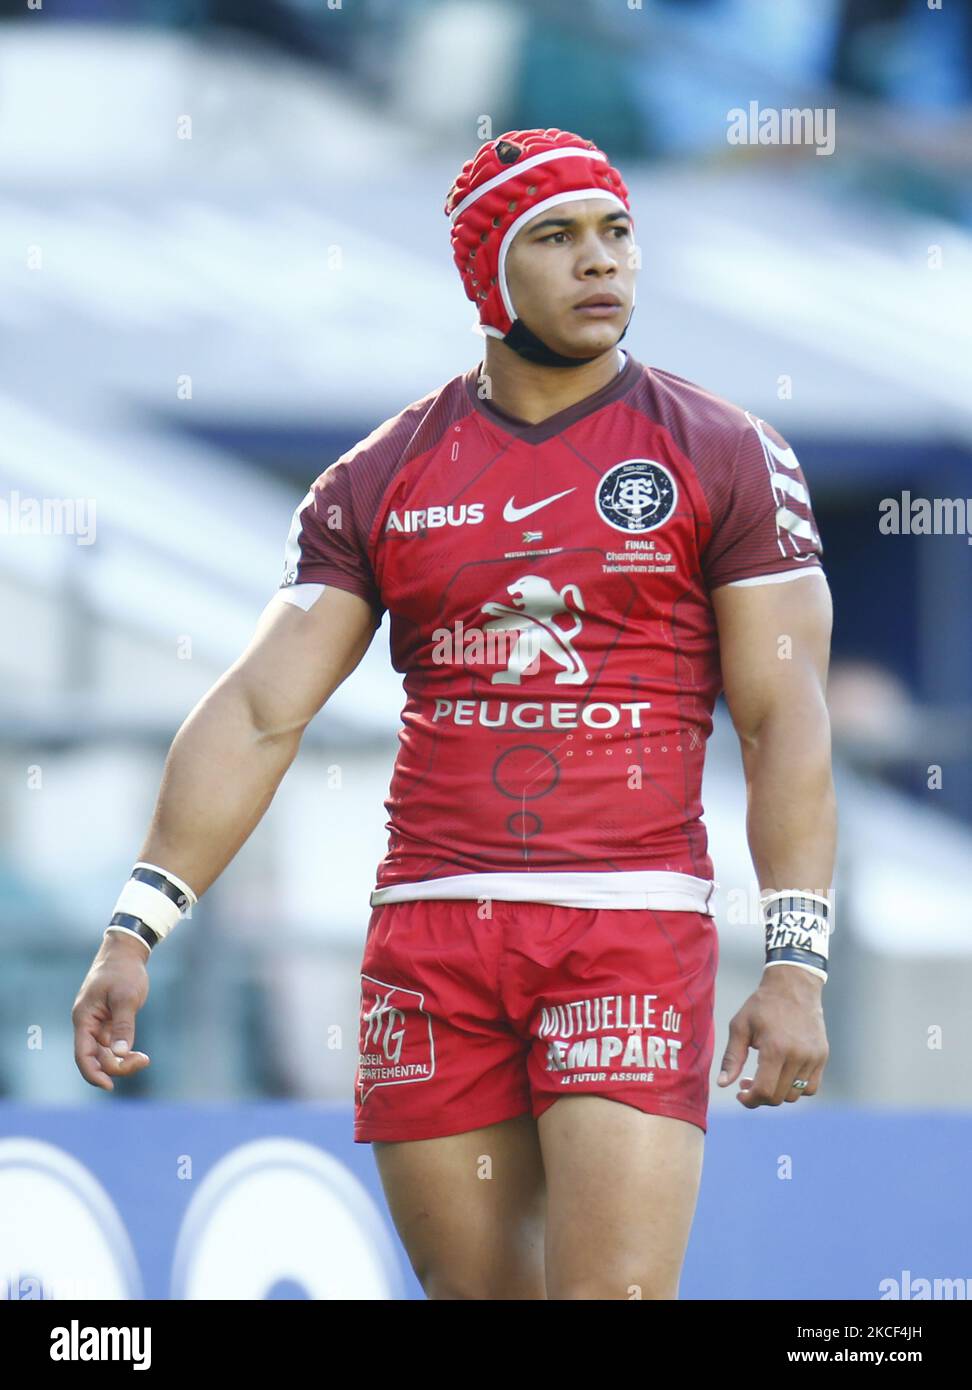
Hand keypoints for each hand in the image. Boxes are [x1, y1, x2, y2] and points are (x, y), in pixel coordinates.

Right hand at [72, 933, 151, 1090]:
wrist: (126, 952)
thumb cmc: (124, 971)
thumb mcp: (126, 997)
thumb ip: (124, 1025)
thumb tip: (121, 1053)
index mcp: (84, 1018)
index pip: (82, 1054)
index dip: (93, 1073)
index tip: (109, 1086)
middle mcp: (88, 1024)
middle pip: (96, 1058)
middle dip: (117, 1066)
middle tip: (143, 1060)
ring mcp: (98, 1024)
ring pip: (106, 1054)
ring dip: (122, 1061)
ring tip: (144, 1059)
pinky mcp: (110, 1022)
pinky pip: (113, 1045)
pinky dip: (125, 1052)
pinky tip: (139, 1054)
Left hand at [717, 965, 828, 1108]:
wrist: (793, 986)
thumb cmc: (762, 1005)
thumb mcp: (740, 1026)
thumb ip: (732, 1058)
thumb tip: (722, 1084)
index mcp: (775, 1048)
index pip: (764, 1091)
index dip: (750, 1100)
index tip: (740, 1094)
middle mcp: (798, 1056)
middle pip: (778, 1096)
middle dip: (760, 1097)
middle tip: (747, 1084)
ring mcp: (813, 1057)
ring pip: (795, 1095)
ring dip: (777, 1093)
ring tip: (765, 1077)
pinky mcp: (822, 1056)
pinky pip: (811, 1087)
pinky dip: (796, 1089)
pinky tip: (783, 1075)